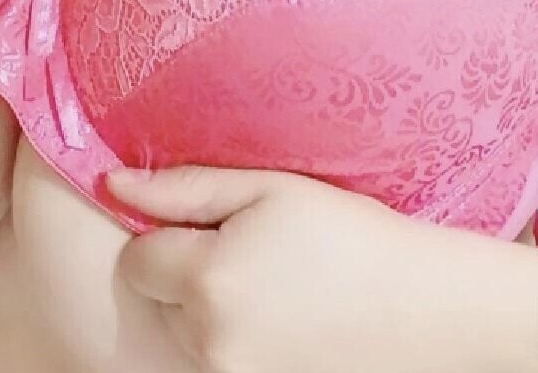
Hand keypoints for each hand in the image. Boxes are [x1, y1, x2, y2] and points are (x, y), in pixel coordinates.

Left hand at [107, 163, 433, 372]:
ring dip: (209, 309)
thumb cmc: (347, 235)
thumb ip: (184, 189)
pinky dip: (236, 338)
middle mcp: (209, 343)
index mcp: (207, 283)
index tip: (212, 226)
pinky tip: (282, 318)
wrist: (424, 308)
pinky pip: (218, 359)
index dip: (166, 234)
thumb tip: (113, 183)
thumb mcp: (267, 190)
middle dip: (185, 274)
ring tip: (271, 285)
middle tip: (247, 252)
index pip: (136, 259)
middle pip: (159, 300)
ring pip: (187, 333)